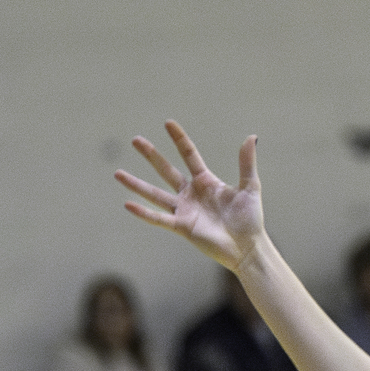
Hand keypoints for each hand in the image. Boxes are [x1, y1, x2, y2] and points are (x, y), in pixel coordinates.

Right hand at [117, 123, 264, 273]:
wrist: (248, 247)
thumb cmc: (250, 219)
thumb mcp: (250, 187)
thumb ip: (246, 163)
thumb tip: (251, 137)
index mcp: (206, 181)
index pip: (189, 155)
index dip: (179, 140)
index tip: (168, 123)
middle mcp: (191, 193)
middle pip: (166, 170)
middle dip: (151, 155)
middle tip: (135, 140)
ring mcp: (184, 210)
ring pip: (155, 194)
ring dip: (136, 184)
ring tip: (117, 173)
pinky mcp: (182, 227)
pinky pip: (159, 218)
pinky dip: (144, 212)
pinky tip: (128, 204)